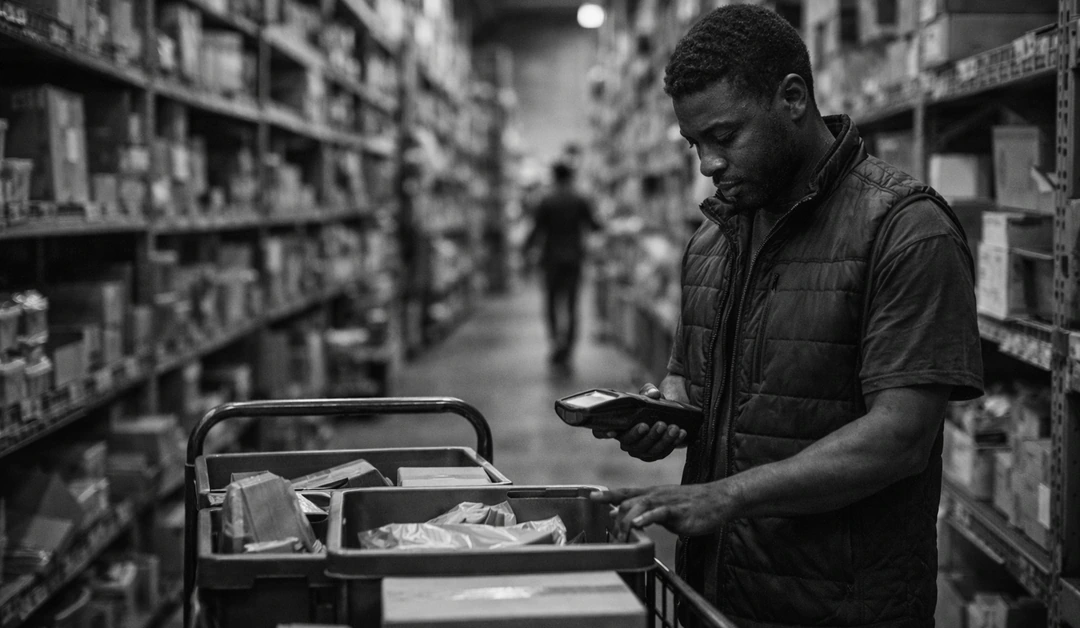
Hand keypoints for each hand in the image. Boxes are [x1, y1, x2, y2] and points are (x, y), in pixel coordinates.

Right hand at [591, 380, 689, 460]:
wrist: (667, 416)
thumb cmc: (650, 405)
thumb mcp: (649, 394)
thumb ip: (649, 391)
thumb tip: (654, 394)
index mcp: (616, 425)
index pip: (600, 431)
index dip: (603, 433)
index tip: (612, 431)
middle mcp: (624, 440)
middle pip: (628, 443)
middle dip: (641, 434)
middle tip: (655, 424)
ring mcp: (638, 450)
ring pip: (646, 450)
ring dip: (660, 439)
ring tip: (672, 427)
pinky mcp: (652, 455)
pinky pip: (661, 453)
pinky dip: (672, 443)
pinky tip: (681, 432)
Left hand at [591, 483, 734, 539]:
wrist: (718, 499)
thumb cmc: (691, 504)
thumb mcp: (665, 507)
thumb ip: (645, 512)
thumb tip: (624, 518)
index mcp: (651, 494)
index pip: (625, 492)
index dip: (608, 494)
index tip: (591, 496)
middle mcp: (655, 494)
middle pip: (628, 500)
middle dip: (616, 517)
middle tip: (611, 537)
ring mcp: (666, 501)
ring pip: (640, 505)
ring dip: (627, 520)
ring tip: (620, 535)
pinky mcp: (678, 511)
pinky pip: (660, 513)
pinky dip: (647, 518)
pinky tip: (638, 524)